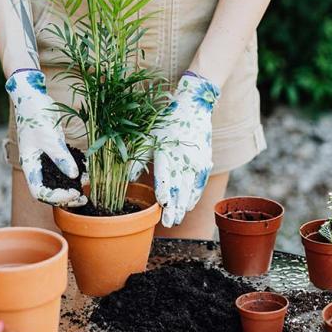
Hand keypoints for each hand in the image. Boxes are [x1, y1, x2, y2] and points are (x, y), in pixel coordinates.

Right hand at [6, 69, 85, 206]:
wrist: (33, 98)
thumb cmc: (36, 116)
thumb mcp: (50, 137)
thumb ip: (61, 157)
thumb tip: (73, 176)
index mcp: (30, 165)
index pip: (40, 192)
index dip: (56, 197)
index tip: (74, 193)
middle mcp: (37, 166)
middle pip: (50, 190)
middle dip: (66, 196)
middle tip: (83, 197)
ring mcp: (46, 159)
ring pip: (58, 181)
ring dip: (72, 186)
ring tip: (87, 186)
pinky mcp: (55, 152)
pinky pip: (65, 167)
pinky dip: (75, 172)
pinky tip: (87, 172)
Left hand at [152, 72, 219, 226]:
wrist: (194, 108)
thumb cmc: (166, 123)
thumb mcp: (148, 136)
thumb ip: (138, 158)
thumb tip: (126, 179)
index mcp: (167, 151)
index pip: (166, 175)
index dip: (164, 192)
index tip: (162, 205)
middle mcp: (183, 158)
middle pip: (179, 187)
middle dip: (175, 207)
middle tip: (169, 223)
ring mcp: (196, 161)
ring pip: (190, 188)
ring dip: (184, 205)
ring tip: (177, 219)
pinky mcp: (205, 162)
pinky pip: (200, 183)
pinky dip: (194, 196)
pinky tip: (189, 206)